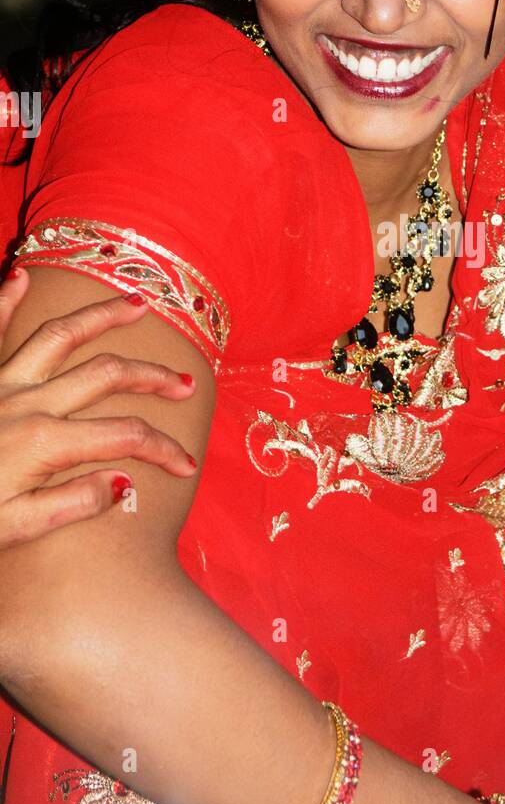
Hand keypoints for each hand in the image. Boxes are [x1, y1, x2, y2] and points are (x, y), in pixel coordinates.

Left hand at [0, 266, 198, 547]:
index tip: (187, 465)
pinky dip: (5, 300)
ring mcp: (0, 385)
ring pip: (61, 338)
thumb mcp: (14, 528)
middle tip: (186, 382)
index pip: (127, 435)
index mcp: (45, 442)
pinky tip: (21, 275)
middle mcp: (28, 402)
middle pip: (108, 374)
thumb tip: (123, 483)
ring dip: (101, 318)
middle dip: (154, 377)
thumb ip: (70, 504)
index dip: (165, 448)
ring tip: (136, 304)